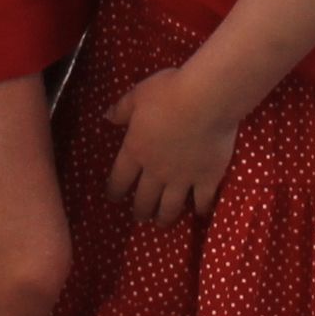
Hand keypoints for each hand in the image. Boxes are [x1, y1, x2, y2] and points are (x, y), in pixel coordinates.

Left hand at [103, 62, 242, 223]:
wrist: (206, 100)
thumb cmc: (169, 92)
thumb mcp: (138, 94)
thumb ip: (122, 109)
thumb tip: (107, 117)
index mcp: (136, 150)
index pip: (119, 178)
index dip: (114, 190)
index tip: (113, 198)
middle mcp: (156, 171)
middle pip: (144, 199)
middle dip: (140, 210)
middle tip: (139, 216)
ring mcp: (182, 178)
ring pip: (170, 207)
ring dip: (164, 217)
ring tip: (162, 223)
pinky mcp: (207, 178)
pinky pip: (202, 201)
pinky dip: (200, 209)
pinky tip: (200, 213)